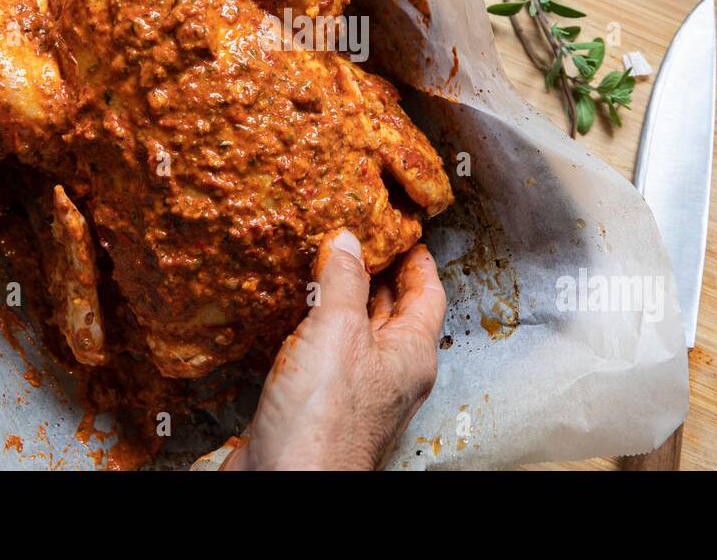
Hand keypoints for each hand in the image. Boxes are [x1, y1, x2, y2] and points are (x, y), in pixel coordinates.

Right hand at [224, 231, 446, 470]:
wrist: (289, 480)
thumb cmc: (325, 419)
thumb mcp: (339, 330)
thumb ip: (344, 281)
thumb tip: (347, 241)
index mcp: (412, 354)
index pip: (427, 295)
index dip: (417, 261)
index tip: (407, 236)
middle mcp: (391, 374)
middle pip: (396, 314)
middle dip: (380, 276)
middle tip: (364, 243)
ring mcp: (358, 392)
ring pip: (360, 334)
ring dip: (347, 301)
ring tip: (329, 267)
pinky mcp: (323, 405)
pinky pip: (328, 355)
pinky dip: (319, 328)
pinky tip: (298, 315)